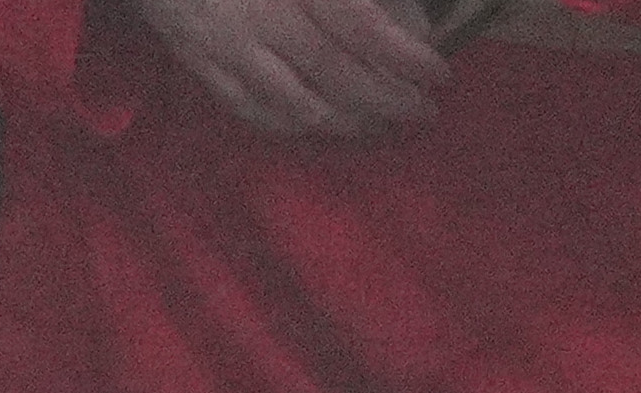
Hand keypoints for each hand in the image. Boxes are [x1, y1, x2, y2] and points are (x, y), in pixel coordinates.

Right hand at [125, 0, 446, 135]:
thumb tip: (404, 18)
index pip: (359, 26)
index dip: (403, 56)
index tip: (439, 73)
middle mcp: (260, 17)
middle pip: (334, 74)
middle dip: (386, 100)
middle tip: (423, 112)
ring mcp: (227, 47)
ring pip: (296, 104)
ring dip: (348, 122)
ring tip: (385, 125)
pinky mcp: (201, 65)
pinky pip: (254, 111)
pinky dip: (295, 127)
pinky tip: (325, 127)